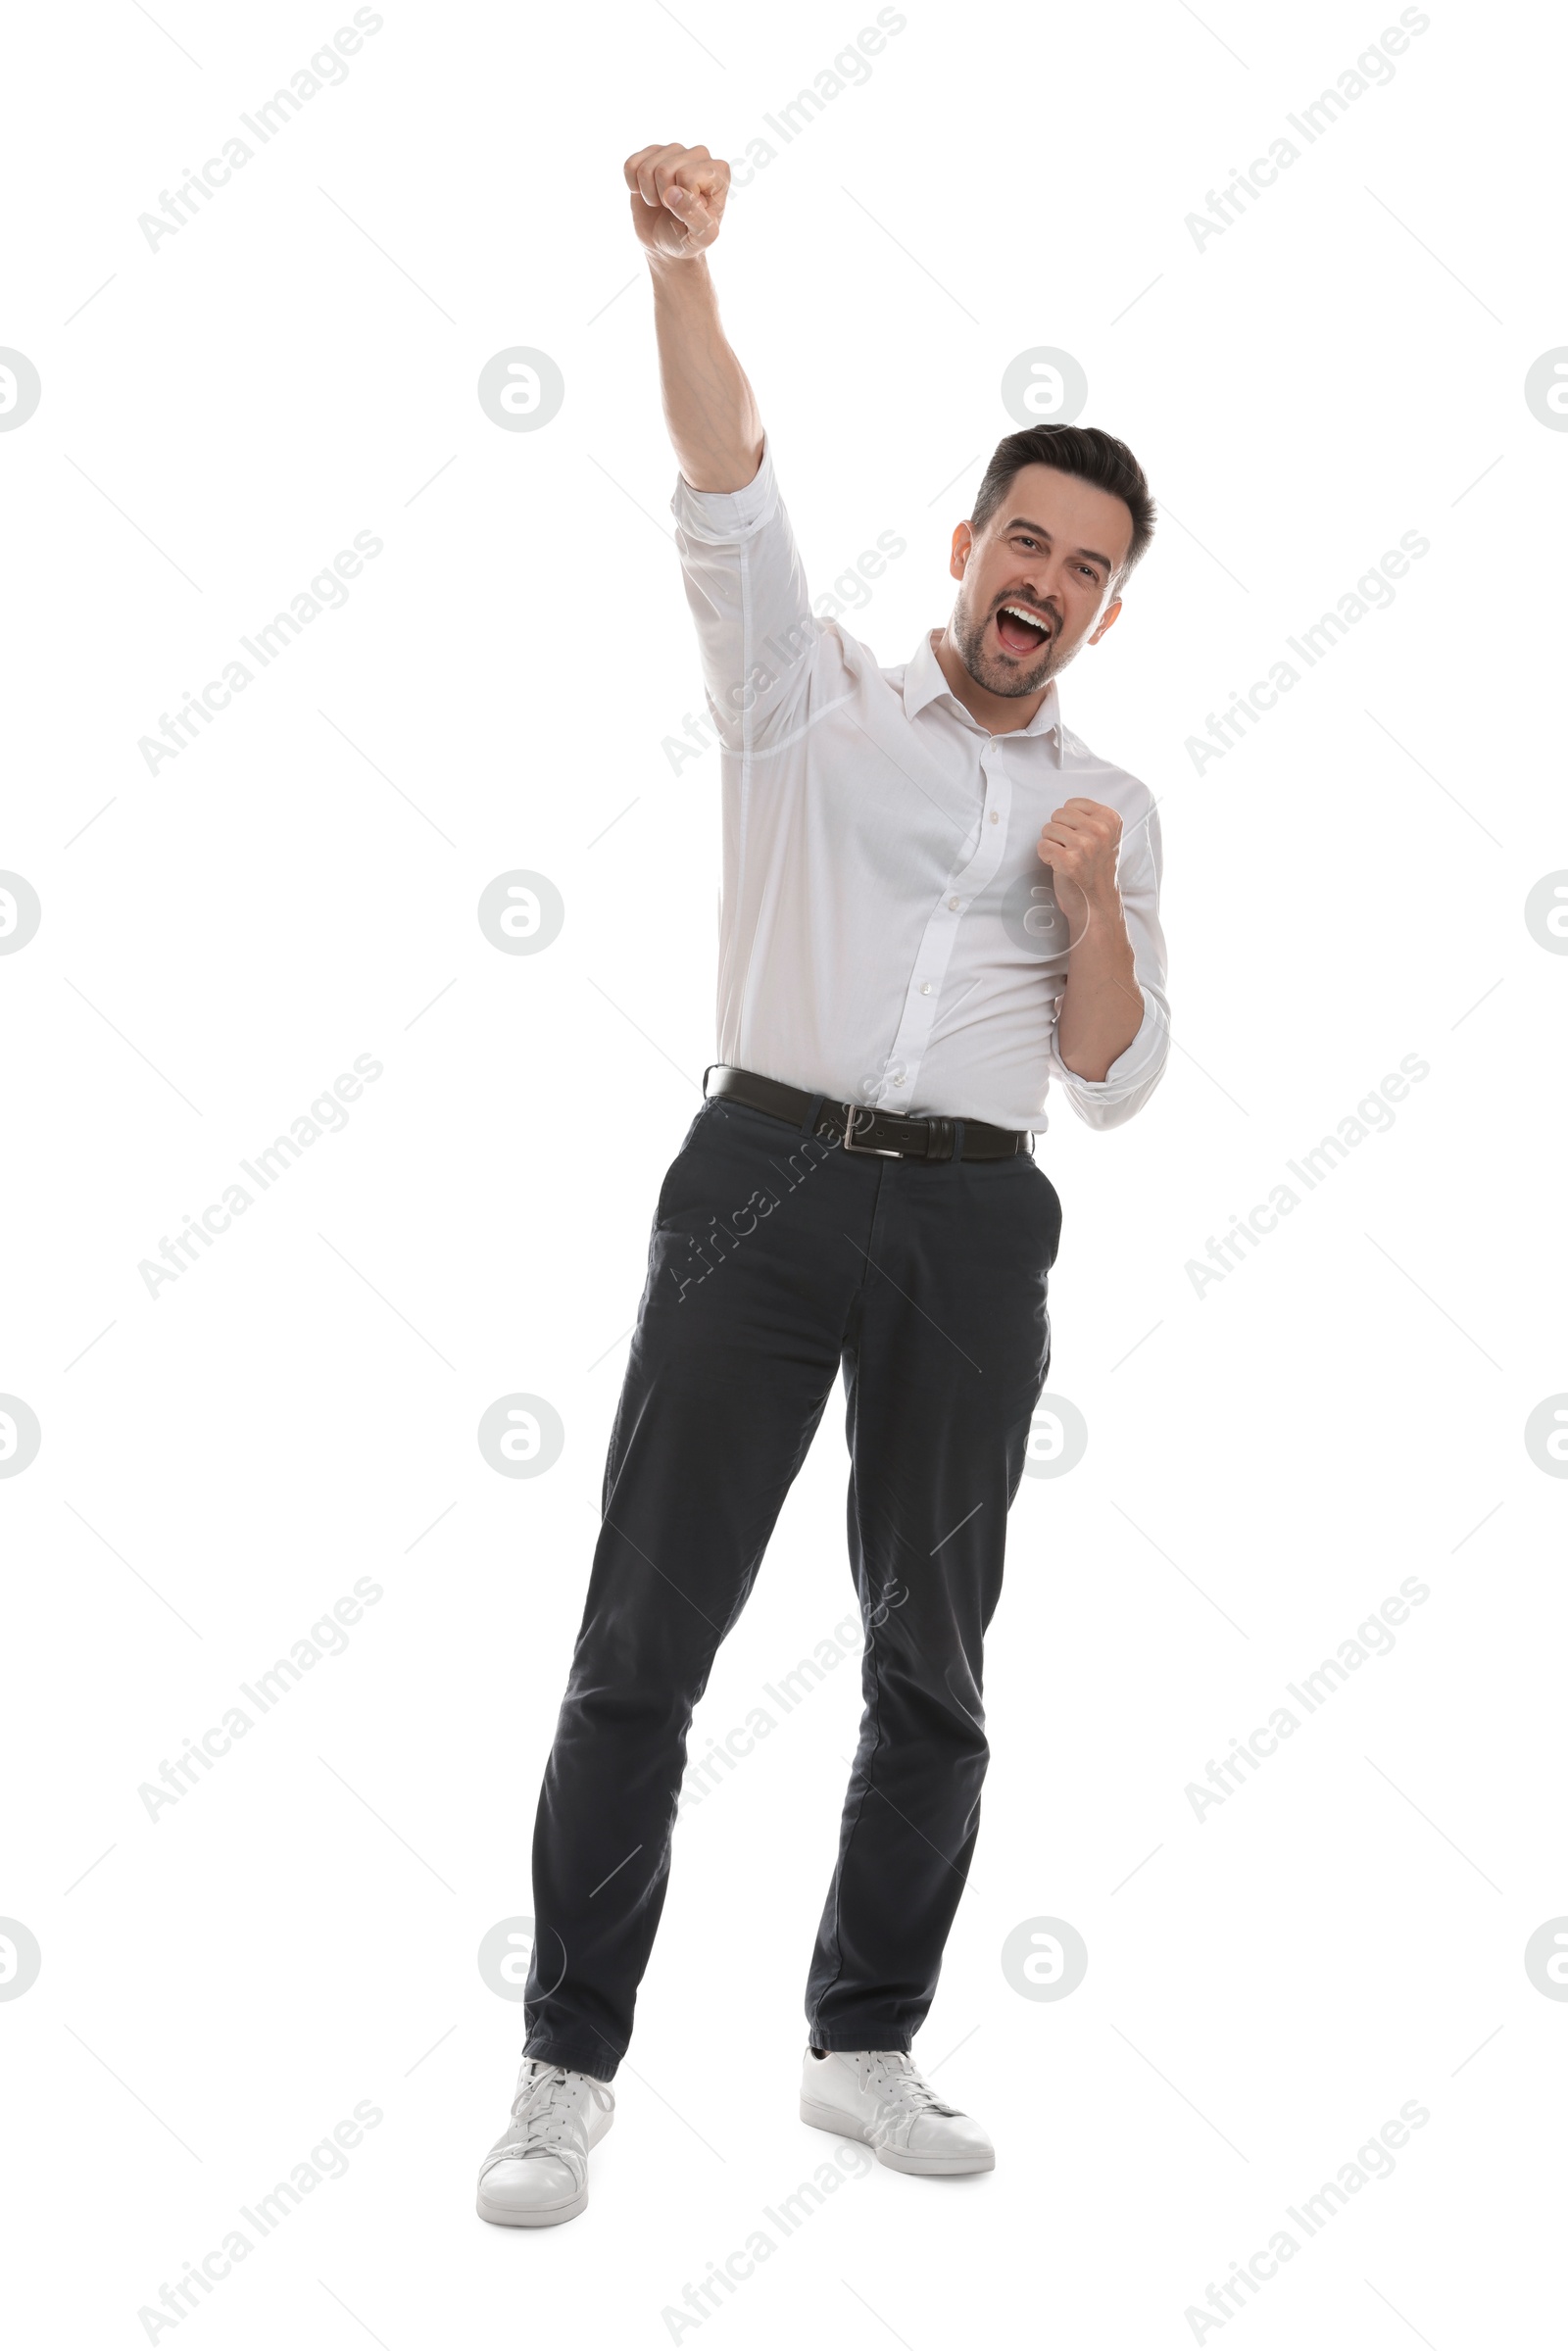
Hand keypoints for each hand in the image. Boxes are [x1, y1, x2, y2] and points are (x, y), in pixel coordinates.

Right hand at [625, 144, 729, 259]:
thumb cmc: (689, 239)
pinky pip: (631, 165)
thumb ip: (695, 216)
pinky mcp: (652, 153)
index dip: (682, 200)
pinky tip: (646, 192)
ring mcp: (675, 151)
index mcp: (719, 171)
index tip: (690, 212)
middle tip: (672, 209)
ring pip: (647, 168)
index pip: (687, 176)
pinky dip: (633, 185)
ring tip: (662, 203)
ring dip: (649, 194)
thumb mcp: (701, 237)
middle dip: (663, 197)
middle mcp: (699, 154)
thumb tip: (673, 193)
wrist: (667, 243)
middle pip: (664, 170)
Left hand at [1036, 797, 1122, 941]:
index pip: (1072, 803)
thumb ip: (1089, 817)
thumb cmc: (1095, 868)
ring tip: (1067, 858)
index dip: (1069, 822)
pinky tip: (1059, 866)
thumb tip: (1064, 803)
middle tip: (1071, 850)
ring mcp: (1086, 845)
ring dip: (1052, 844)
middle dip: (1058, 831)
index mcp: (1111, 819)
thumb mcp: (1104, 835)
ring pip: (1047, 829)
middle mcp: (1101, 830)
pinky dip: (1045, 856)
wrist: (1097, 902)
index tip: (1081, 838)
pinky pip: (1042, 846)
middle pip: (1058, 814)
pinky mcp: (1069, 861)